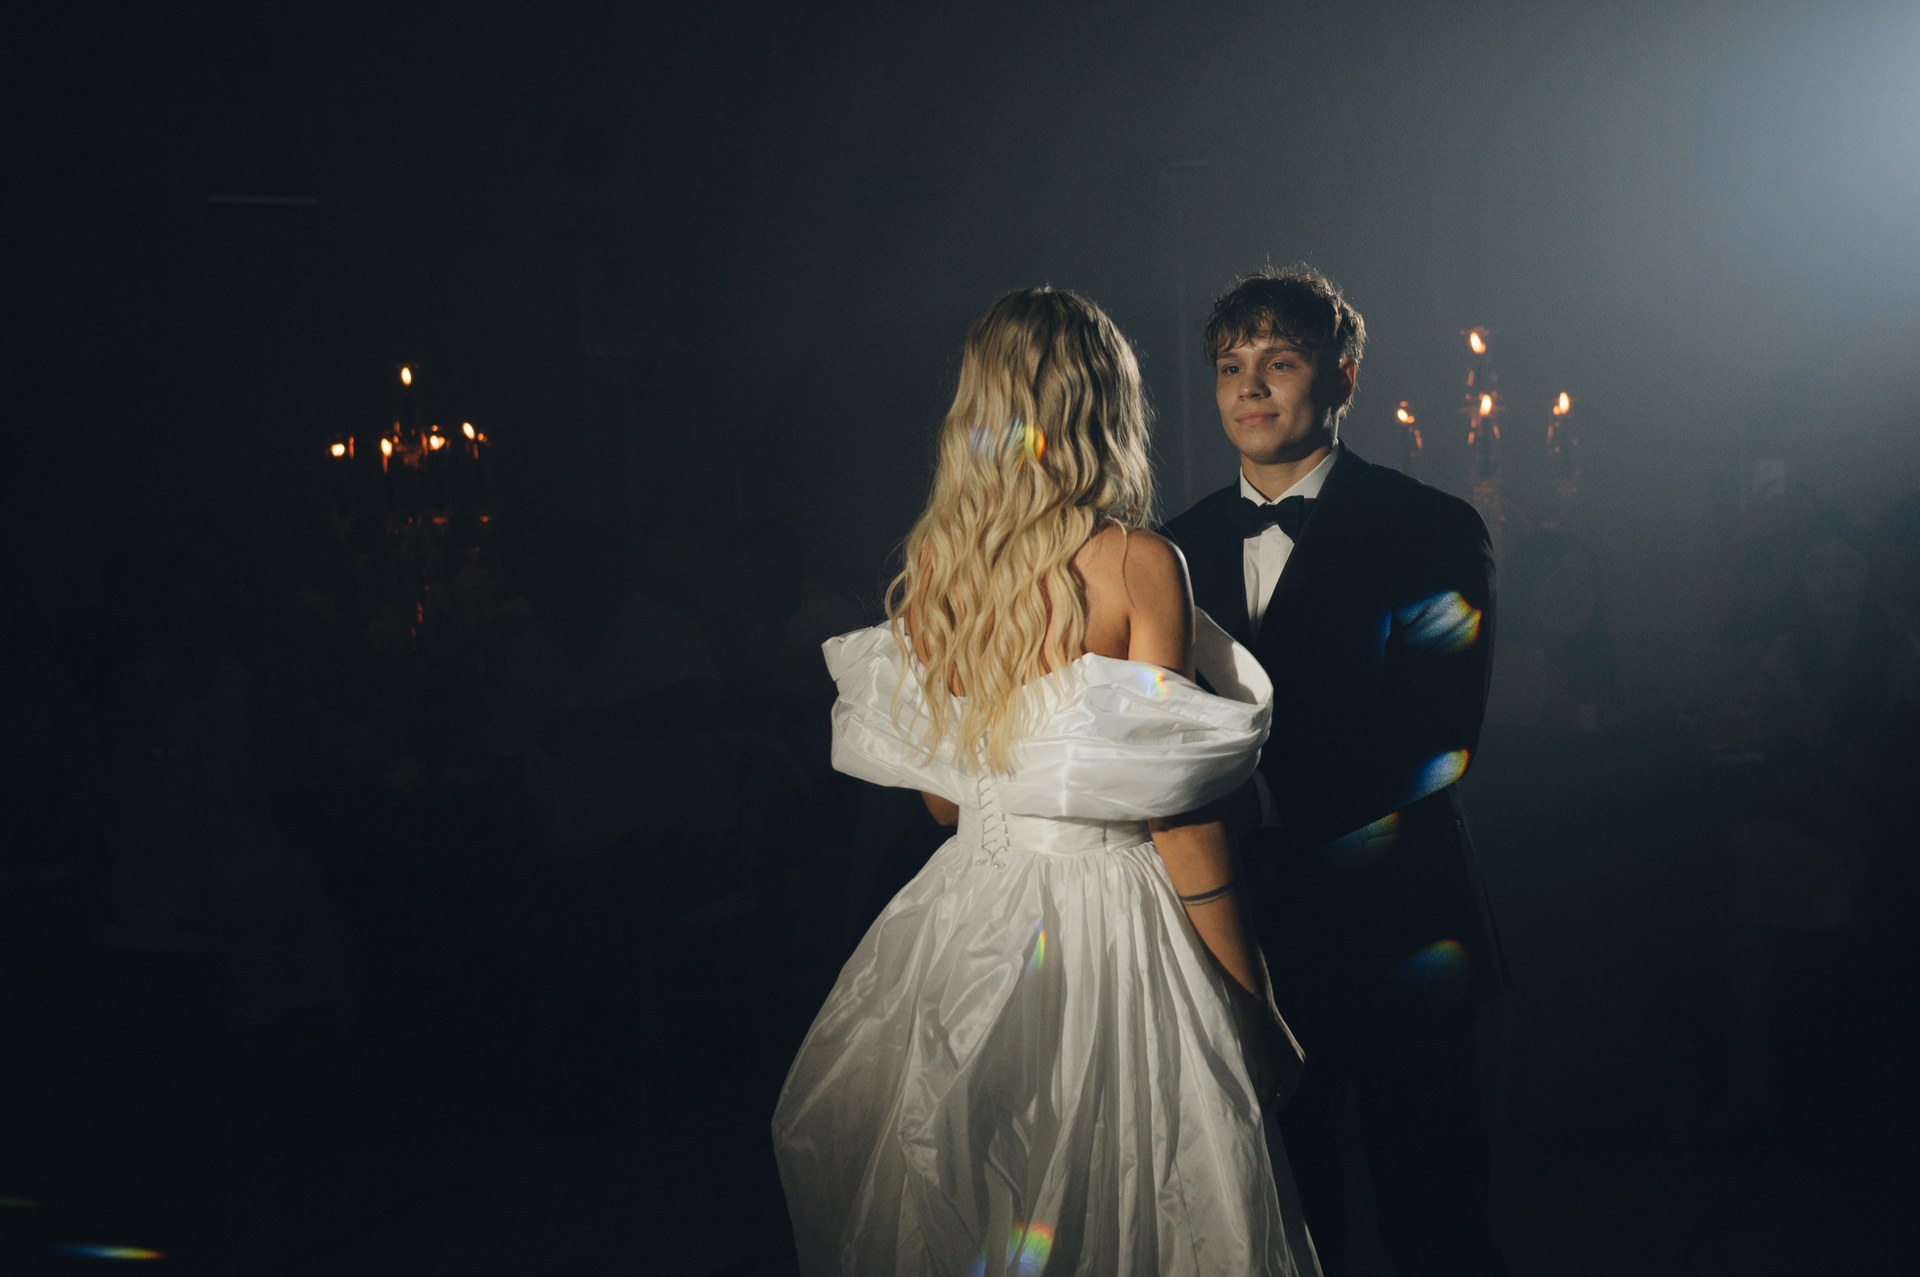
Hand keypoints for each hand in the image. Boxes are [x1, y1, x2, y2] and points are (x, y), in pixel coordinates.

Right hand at [1230, 983, 1304, 1110]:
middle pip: (1287, 1094)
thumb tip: (1264, 1079)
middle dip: (1276, 1104)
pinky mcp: (1273, 1071)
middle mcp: (1296, 1066)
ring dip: (1269, 1106)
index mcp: (1299, 1059)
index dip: (1281, 1096)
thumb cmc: (1260, 1023)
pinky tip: (1256, 1108)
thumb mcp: (1273, 1046)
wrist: (1258, 1010)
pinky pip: (1268, 1094)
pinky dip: (1262, 1103)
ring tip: (1258, 1112)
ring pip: (1278, 1097)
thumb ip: (1273, 1061)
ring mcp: (1286, 1069)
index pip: (1292, 1085)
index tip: (1271, 1102)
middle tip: (1264, 1112)